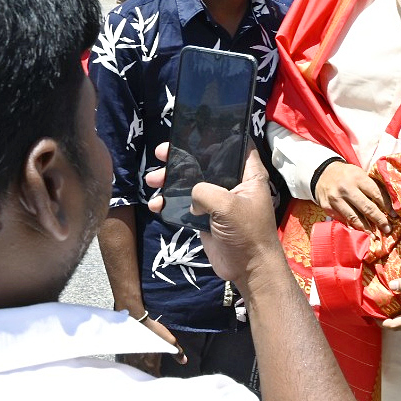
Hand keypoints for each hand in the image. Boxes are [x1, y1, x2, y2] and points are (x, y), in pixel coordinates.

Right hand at [115, 311, 186, 375]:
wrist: (136, 320)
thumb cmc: (154, 331)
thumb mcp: (170, 341)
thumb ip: (177, 352)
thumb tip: (184, 361)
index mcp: (151, 364)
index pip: (154, 376)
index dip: (158, 377)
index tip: (160, 376)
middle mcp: (139, 365)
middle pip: (144, 375)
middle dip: (149, 375)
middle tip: (153, 372)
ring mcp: (131, 360)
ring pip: (136, 370)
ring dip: (140, 370)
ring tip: (144, 368)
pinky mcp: (125, 353)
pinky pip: (128, 363)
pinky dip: (132, 364)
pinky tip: (134, 360)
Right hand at [147, 142, 287, 289]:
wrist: (248, 268)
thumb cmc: (247, 233)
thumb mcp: (227, 206)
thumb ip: (205, 192)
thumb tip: (191, 197)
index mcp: (248, 174)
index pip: (236, 145)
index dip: (216, 135)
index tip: (192, 131)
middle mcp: (233, 183)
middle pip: (204, 161)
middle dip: (181, 157)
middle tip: (160, 153)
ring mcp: (217, 200)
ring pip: (190, 182)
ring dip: (169, 180)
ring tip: (153, 181)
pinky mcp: (205, 216)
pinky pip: (183, 204)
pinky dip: (168, 203)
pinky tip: (156, 205)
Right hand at [314, 161, 392, 234]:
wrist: (322, 173)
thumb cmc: (347, 175)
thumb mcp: (360, 174)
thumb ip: (372, 186)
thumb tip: (389, 205)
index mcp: (357, 177)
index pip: (376, 194)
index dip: (387, 206)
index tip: (394, 215)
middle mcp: (346, 188)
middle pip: (366, 208)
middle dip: (379, 220)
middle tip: (388, 229)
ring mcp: (335, 199)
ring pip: (354, 217)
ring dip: (367, 228)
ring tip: (375, 235)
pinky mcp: (327, 207)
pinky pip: (343, 220)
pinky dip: (353, 226)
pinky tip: (361, 231)